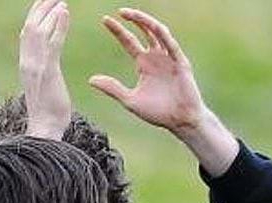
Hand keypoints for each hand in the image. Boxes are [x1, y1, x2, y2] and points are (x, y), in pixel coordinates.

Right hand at [20, 0, 71, 138]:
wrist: (44, 130)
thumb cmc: (49, 114)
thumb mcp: (44, 88)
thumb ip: (44, 73)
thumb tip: (46, 67)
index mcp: (26, 65)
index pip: (27, 34)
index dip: (34, 16)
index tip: (44, 3)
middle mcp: (27, 62)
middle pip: (30, 26)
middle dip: (40, 7)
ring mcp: (35, 66)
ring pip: (38, 30)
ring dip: (49, 11)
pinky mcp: (47, 71)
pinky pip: (52, 43)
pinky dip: (58, 25)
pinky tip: (65, 11)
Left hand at [88, 7, 236, 174]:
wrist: (180, 121)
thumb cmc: (158, 112)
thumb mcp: (130, 100)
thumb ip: (112, 88)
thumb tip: (91, 80)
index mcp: (143, 64)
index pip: (129, 41)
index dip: (118, 30)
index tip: (105, 20)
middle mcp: (156, 57)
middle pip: (143, 31)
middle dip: (133, 20)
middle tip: (119, 12)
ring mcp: (169, 57)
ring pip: (157, 32)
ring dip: (146, 22)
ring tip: (134, 14)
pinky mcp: (180, 62)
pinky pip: (171, 44)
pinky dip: (162, 35)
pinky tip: (152, 27)